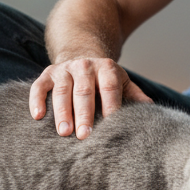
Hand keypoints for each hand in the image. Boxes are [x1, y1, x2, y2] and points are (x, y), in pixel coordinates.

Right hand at [29, 57, 151, 137]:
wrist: (82, 54)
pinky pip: (39, 86)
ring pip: (62, 90)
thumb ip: (135, 96)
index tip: (111, 127)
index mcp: (107, 68)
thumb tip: (152, 112)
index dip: (110, 106)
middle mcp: (85, 66)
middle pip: (84, 91)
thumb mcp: (122, 82)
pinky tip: (37, 116)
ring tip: (64, 133)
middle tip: (84, 135)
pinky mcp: (47, 74)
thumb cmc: (105, 78)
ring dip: (62, 112)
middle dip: (84, 114)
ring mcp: (64, 69)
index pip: (110, 88)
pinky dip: (36, 100)